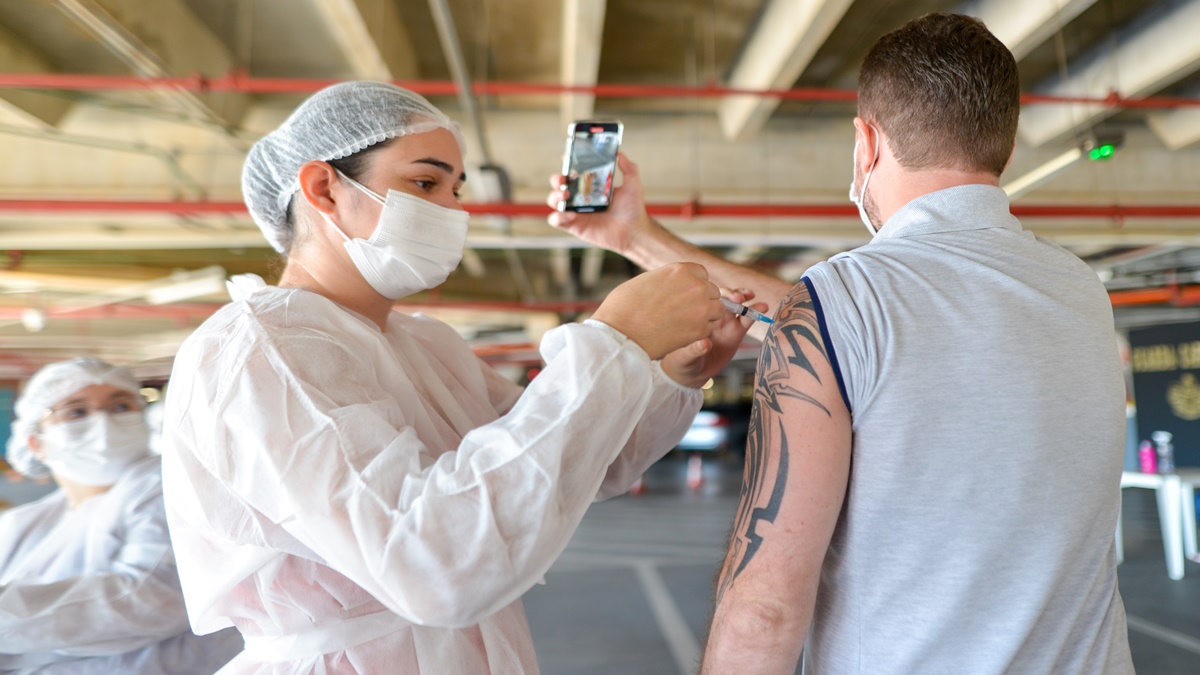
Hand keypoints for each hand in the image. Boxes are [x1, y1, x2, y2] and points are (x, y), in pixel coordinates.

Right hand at [546, 153, 657, 254]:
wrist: (634, 232)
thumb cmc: (633, 210)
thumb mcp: (633, 185)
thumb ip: (629, 168)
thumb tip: (619, 154)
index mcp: (592, 186)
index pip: (575, 173)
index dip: (567, 165)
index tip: (566, 158)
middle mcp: (581, 198)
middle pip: (559, 185)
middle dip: (556, 179)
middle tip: (563, 179)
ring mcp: (576, 212)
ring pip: (554, 201)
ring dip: (555, 196)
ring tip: (565, 196)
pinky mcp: (574, 226)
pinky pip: (556, 220)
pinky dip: (558, 216)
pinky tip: (571, 214)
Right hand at [592, 262, 724, 359]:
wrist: (620, 332)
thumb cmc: (624, 307)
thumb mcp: (646, 280)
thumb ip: (667, 279)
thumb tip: (674, 284)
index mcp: (681, 270)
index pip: (702, 274)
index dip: (695, 285)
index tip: (686, 295)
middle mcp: (696, 286)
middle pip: (712, 292)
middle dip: (702, 301)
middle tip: (684, 312)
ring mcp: (701, 308)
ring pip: (717, 310)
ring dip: (705, 316)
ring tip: (684, 324)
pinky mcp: (700, 330)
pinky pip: (709, 329)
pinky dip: (698, 333)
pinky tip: (680, 334)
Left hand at [662, 290, 763, 387]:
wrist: (691, 374)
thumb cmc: (681, 361)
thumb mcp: (684, 358)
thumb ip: (694, 350)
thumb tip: (705, 343)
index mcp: (696, 318)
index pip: (705, 301)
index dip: (714, 296)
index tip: (720, 298)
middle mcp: (711, 317)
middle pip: (722, 298)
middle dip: (731, 294)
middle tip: (738, 298)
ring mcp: (725, 323)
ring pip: (736, 306)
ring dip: (744, 297)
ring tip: (750, 295)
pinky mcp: (736, 333)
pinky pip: (747, 320)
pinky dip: (755, 313)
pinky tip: (763, 307)